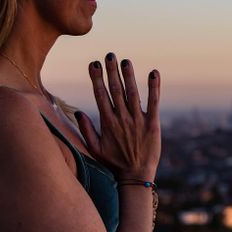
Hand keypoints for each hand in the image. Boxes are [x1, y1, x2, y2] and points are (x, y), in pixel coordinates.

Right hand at [75, 53, 160, 180]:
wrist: (136, 177)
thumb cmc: (114, 163)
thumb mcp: (95, 149)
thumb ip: (86, 130)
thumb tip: (77, 112)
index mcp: (107, 123)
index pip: (100, 95)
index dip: (97, 78)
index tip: (93, 64)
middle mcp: (122, 119)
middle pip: (115, 90)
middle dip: (111, 71)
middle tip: (109, 55)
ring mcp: (138, 120)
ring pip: (132, 93)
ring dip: (129, 76)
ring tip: (125, 61)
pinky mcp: (152, 124)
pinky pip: (154, 102)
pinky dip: (154, 87)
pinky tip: (154, 73)